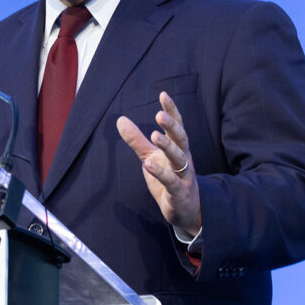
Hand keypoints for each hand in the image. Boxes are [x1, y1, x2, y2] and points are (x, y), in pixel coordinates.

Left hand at [116, 92, 200, 235]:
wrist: (185, 209)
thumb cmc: (168, 178)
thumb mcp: (150, 156)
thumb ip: (137, 140)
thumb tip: (120, 119)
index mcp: (178, 148)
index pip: (177, 126)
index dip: (172, 111)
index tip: (163, 95)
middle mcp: (183, 158)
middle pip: (181, 139)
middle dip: (172, 126)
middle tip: (159, 114)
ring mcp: (183, 175)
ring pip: (178, 158)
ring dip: (168, 146)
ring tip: (154, 135)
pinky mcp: (179, 192)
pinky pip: (171, 181)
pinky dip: (160, 172)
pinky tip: (148, 164)